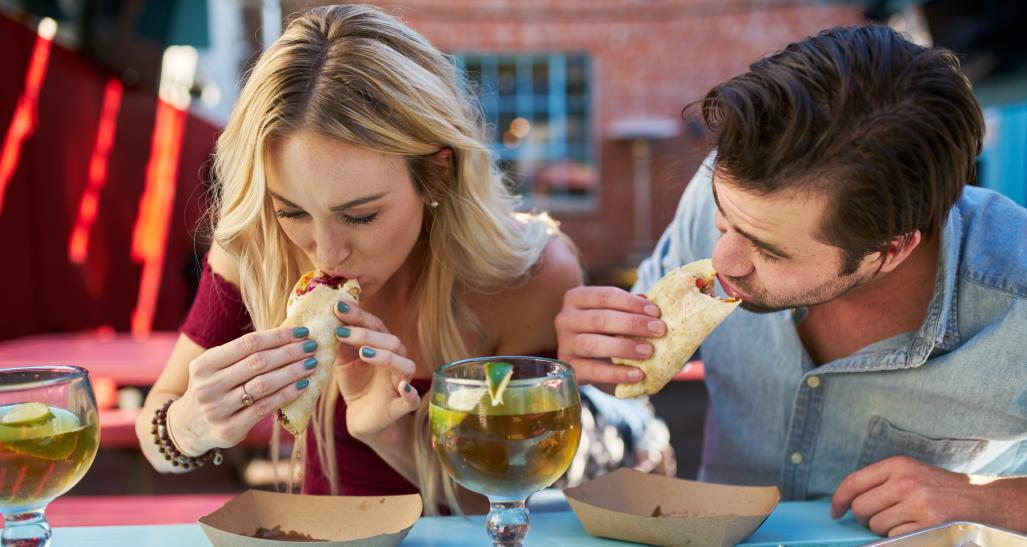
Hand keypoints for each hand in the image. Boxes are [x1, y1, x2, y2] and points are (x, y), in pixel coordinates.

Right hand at [172, 326, 319, 454]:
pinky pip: (265, 407)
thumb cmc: (213, 388)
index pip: (248, 344)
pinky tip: (303, 385)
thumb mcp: (215, 368)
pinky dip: (287, 394)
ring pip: (264, 385)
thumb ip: (243, 355)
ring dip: (293, 372)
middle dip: (290, 352)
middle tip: (312, 346)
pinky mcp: (229, 429)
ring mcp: (218, 409)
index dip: (278, 336)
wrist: (188, 427)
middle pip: (258, 363)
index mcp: (204, 364)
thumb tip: (288, 337)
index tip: (302, 331)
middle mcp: (208, 386)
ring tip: (311, 364)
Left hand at [332, 301, 419, 440]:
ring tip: (363, 353)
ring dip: (385, 357)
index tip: (338, 307)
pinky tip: (404, 388)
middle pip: (391, 342)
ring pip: (404, 365)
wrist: (360, 416)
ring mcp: (402, 382)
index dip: (359, 316)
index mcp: (385, 346)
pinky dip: (410, 394)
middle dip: (366, 335)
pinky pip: (412, 399)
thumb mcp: (343, 360)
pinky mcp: (402, 405)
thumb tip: (328, 318)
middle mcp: (398, 360)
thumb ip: (340, 342)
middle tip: (341, 332)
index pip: (376, 325)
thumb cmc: (356, 383)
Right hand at [554, 286, 664, 385]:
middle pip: (599, 319)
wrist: (585, 359)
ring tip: (649, 352)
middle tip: (659, 330)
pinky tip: (637, 374)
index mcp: (576, 298)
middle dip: (632, 324)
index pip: (605, 296)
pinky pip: (593, 371)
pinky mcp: (570, 368)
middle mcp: (565, 319)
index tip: (655, 312)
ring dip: (624, 347)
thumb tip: (650, 303)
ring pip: (593, 344)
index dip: (631, 303)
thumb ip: (629, 309)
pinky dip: (617, 373)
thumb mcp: (614, 315)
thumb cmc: (604, 330)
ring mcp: (565, 344)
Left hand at [832, 456, 1025, 535]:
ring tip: (900, 520)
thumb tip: (847, 500)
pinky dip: (898, 536)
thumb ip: (880, 480)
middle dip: (863, 517)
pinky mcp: (928, 525)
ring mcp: (917, 504)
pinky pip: (895, 537)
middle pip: (861, 508)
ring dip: (882, 528)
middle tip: (875, 517)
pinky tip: (912, 528)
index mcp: (897, 465)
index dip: (839, 499)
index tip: (835, 511)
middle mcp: (905, 482)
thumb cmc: (936, 486)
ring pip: (876, 525)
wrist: (977, 498)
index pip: (853, 482)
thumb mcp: (909, 471)